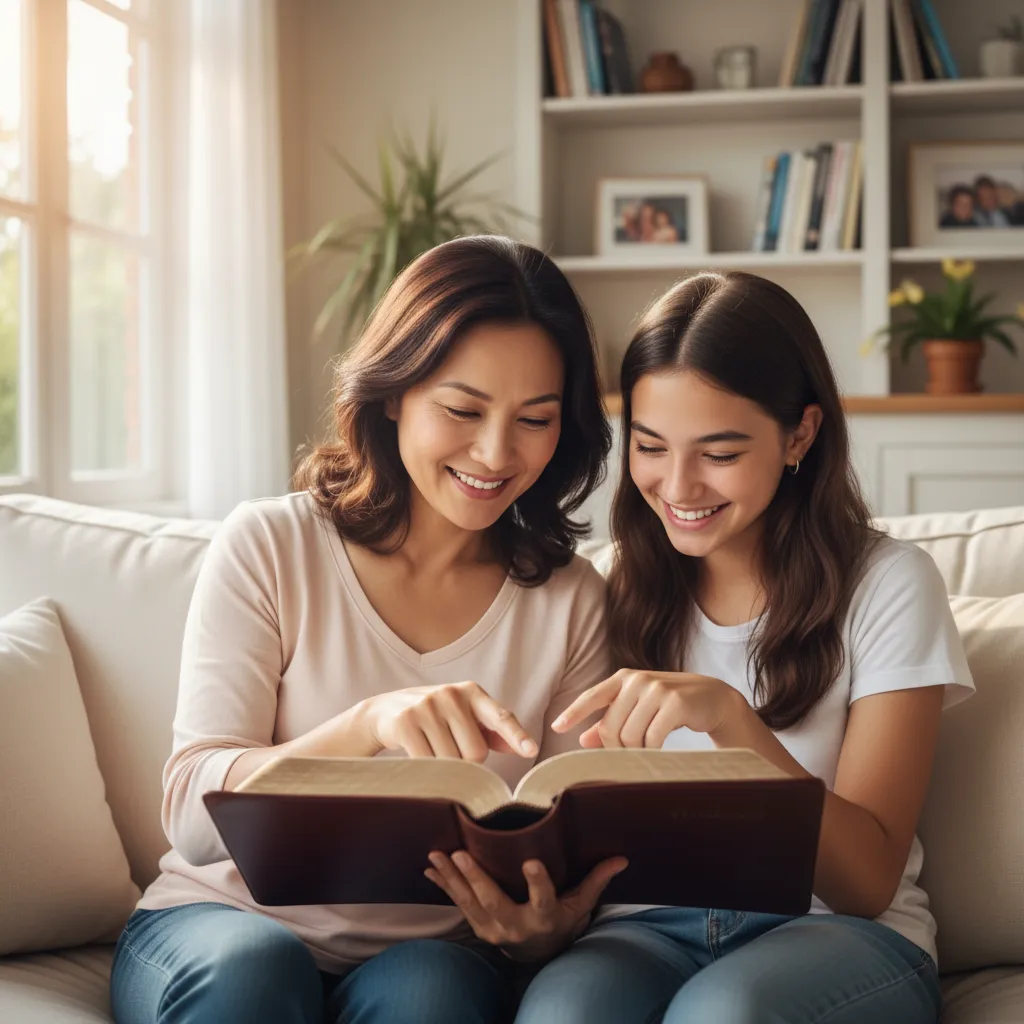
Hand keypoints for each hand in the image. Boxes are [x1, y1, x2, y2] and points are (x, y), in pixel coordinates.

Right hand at [358, 681, 537, 759]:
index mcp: (471, 692)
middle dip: (466, 761)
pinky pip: (428, 762)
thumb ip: (491, 731)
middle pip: (476, 752)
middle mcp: (451, 695)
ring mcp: (427, 707)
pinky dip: (426, 768)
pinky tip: (417, 753)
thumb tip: (520, 747)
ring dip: (445, 766)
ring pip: (452, 761)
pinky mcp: (406, 722)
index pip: (500, 716)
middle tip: (449, 747)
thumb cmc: (434, 716)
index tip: (530, 750)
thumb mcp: (463, 716)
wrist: (385, 711)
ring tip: (431, 748)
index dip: (516, 735)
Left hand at [425, 851, 626, 962]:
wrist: (537, 955)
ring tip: (437, 856)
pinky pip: (458, 904)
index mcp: (545, 918)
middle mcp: (516, 925)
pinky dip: (443, 886)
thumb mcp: (580, 907)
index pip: (543, 899)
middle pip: (494, 902)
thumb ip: (595, 881)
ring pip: (470, 902)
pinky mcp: (479, 926)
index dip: (537, 882)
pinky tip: (429, 869)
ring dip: (452, 878)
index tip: (531, 861)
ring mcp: (494, 928)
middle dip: (476, 878)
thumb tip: (621, 858)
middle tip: (460, 855)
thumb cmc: (560, 924)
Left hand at [551, 669, 748, 748]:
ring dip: (638, 752)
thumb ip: (610, 721)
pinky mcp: (675, 703)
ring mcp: (656, 690)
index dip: (573, 712)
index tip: (557, 727)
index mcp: (623, 678)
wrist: (713, 698)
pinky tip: (661, 748)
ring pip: (631, 736)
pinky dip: (654, 751)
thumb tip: (583, 740)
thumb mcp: (638, 708)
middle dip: (618, 748)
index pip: (592, 696)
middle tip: (631, 755)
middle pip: (611, 728)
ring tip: (649, 749)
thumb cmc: (670, 704)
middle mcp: (637, 680)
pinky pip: (652, 739)